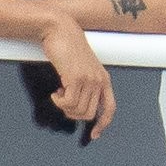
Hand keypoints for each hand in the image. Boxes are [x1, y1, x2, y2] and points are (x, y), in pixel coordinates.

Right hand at [38, 19, 115, 141]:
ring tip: (58, 93)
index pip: (110, 107)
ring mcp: (89, 79)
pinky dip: (58, 101)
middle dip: (73, 114)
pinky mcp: (76, 78)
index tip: (94, 135)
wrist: (60, 30)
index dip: (103, 123)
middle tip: (63, 102)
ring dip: (64, 107)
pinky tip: (55, 92)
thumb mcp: (81, 68)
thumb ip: (84, 84)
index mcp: (104, 78)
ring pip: (77, 110)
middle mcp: (99, 80)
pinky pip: (67, 103)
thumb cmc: (67, 47)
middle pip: (89, 114)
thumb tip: (76, 105)